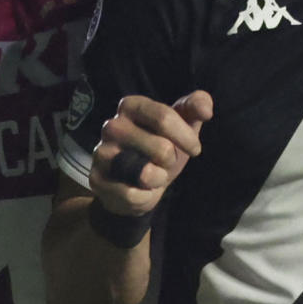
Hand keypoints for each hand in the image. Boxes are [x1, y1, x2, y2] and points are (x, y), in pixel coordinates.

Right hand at [88, 91, 213, 215]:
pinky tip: (138, 190)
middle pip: (161, 148)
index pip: (164, 116)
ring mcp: (102, 153)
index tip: (195, 149)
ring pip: (147, 173)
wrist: (135, 187)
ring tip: (151, 175)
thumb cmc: (160, 150)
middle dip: (170, 162)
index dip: (186, 137)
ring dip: (158, 179)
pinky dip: (144, 197)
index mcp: (130, 105)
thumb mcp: (181, 127)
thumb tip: (206, 109)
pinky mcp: (96, 179)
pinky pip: (134, 194)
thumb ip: (194, 108)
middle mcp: (111, 125)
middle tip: (162, 162)